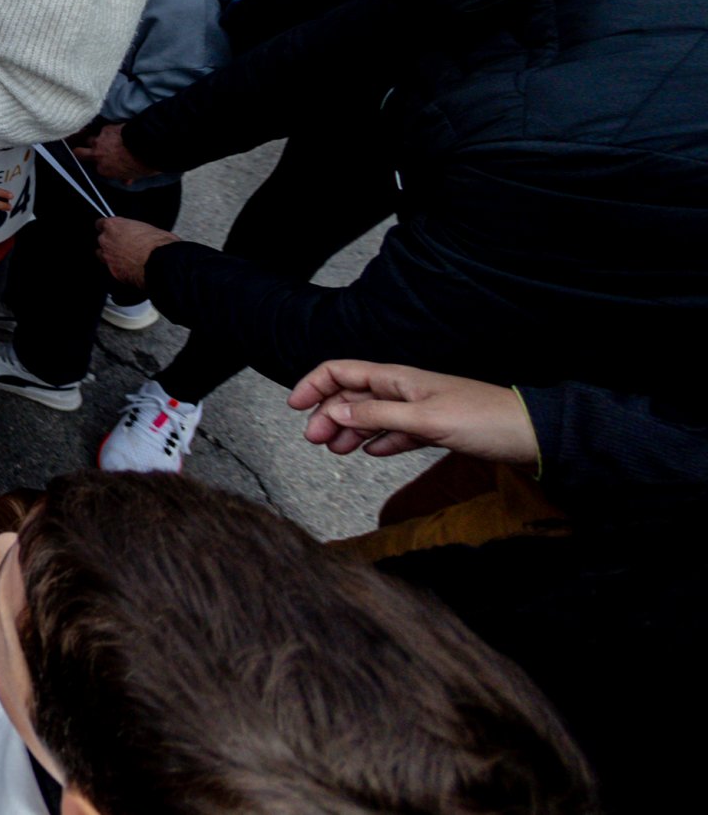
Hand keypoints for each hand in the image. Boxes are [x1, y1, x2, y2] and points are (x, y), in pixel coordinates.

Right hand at [78, 122, 155, 184]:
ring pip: (88, 139)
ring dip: (93, 139)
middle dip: (80, 152)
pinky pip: (102, 129)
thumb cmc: (141, 164)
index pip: (96, 168)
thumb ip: (125, 176)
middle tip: (85, 150)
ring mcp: (100, 141)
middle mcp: (97, 155)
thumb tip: (126, 180)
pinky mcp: (106, 129)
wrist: (146, 147)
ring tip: (101, 138)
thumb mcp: (133, 175)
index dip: (100, 164)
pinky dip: (107, 130)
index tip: (105, 162)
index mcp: (103, 170)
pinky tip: (115, 130)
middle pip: (79, 152)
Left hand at [95, 217, 178, 288]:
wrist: (161, 263)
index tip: (113, 230)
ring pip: (102, 255)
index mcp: (113, 225)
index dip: (108, 228)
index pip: (100, 223)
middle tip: (124, 246)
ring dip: (111, 256)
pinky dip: (118, 269)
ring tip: (125, 259)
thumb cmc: (157, 243)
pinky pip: (112, 269)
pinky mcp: (113, 272)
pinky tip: (130, 269)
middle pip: (101, 240)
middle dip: (110, 243)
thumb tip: (136, 234)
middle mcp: (106, 240)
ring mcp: (108, 257)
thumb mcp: (146, 228)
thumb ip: (133, 230)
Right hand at [288, 361, 537, 462]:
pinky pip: (396, 432)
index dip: (314, 385)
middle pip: (352, 396)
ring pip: (371, 416)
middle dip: (327, 414)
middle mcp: (404, 390)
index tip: (294, 407)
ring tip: (335, 451)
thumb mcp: (424, 419)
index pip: (342, 372)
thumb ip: (377, 416)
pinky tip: (371, 452)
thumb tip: (335, 414)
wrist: (530, 435)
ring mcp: (418, 409)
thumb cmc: (484, 420)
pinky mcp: (434, 428)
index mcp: (397, 378)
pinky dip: (379, 441)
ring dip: (349, 431)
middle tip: (313, 440)